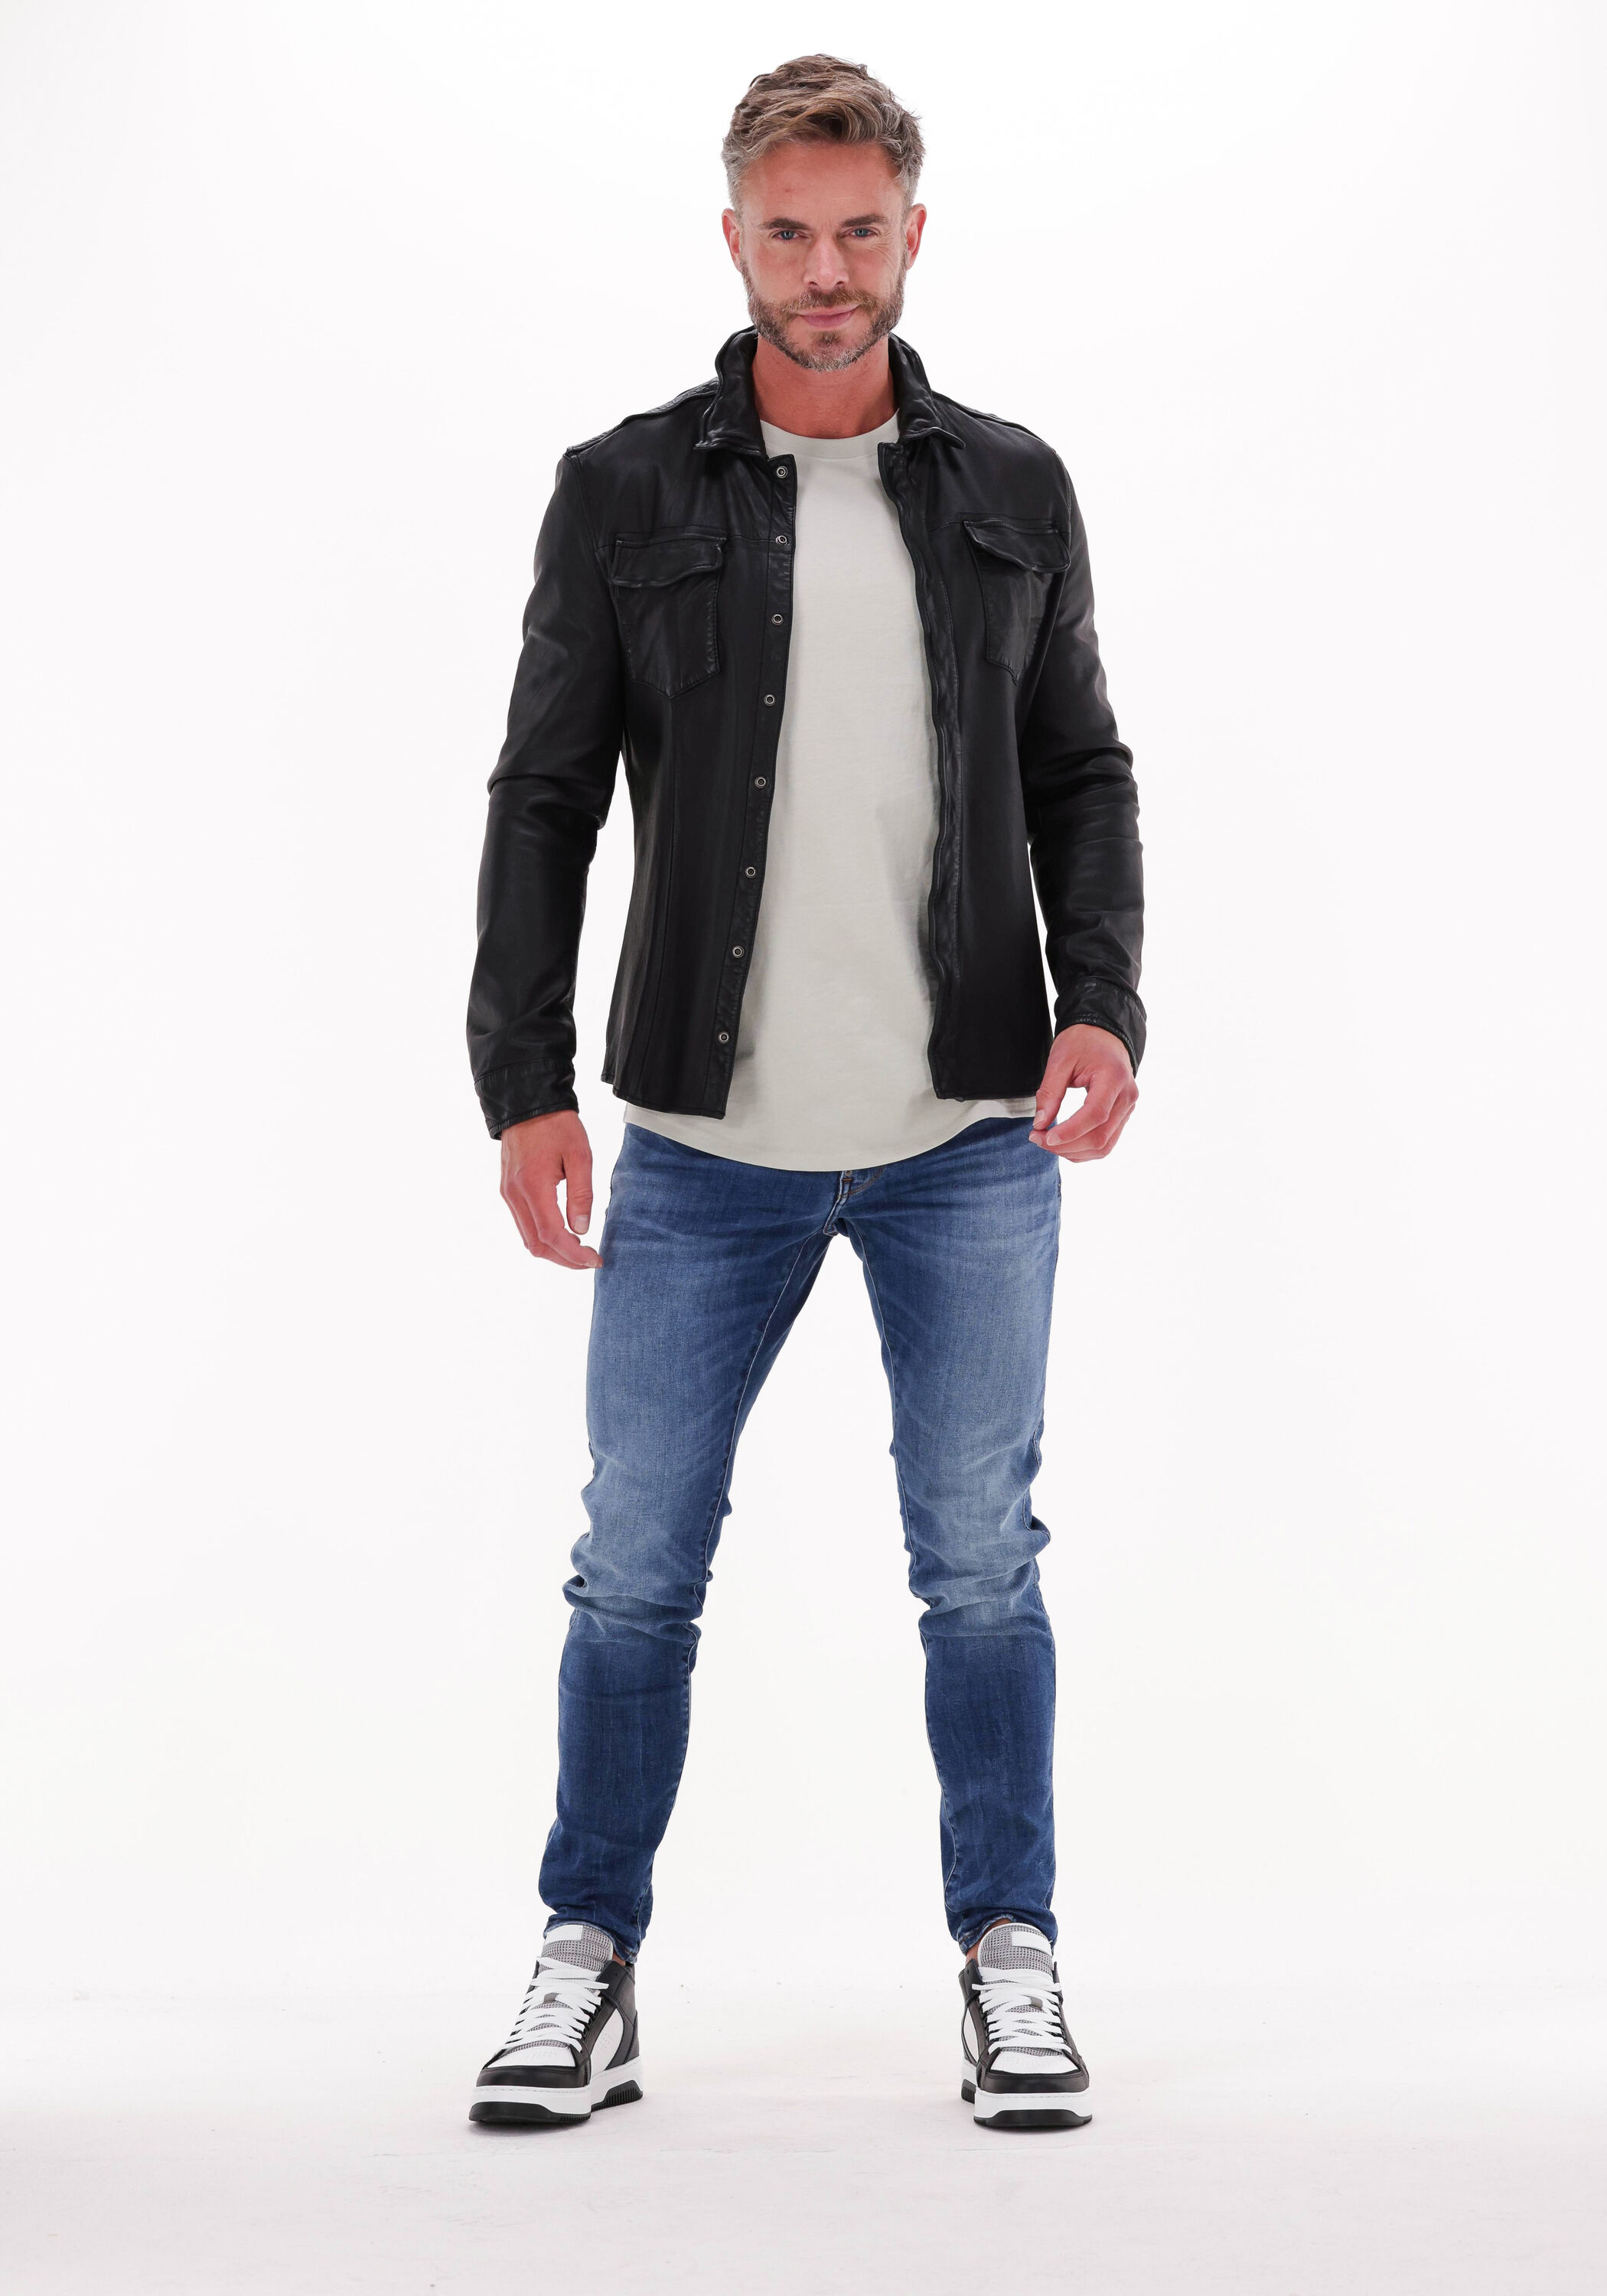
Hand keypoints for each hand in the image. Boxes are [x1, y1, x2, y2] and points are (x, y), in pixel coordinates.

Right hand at [499, 1110, 601, 1268]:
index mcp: (533, 1186)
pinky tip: (562, 1232)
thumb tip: (581, 1230)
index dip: (574, 1254)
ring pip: (528, 1238)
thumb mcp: (580, 1155)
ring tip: (579, 1249)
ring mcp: (508, 1194)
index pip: (552, 1235)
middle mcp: (515, 1195)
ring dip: (553, 1250)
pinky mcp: (507, 1190)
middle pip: (536, 1245)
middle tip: (590, 1259)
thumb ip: (581, 1194)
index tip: (595, 1260)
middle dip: (564, 1259)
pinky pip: (523, 1224)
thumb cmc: (556, 1125)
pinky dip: (542, 1236)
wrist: (528, 1103)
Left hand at [1030, 1025, 1138, 1161]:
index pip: (1095, 1115)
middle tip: (1036, 1138)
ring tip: (1047, 1142)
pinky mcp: (1122, 1116)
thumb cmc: (1083, 1042)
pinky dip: (1083, 1150)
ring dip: (1073, 1152)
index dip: (1069, 1132)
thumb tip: (1039, 1124)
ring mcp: (1127, 1109)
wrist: (1104, 1034)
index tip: (1043, 1136)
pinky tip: (1063, 1144)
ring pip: (1104, 1146)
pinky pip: (1105, 1143)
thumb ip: (1050, 1092)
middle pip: (1100, 1137)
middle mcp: (1127, 1097)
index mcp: (1114, 1078)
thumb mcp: (1060, 1060)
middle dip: (1066, 1145)